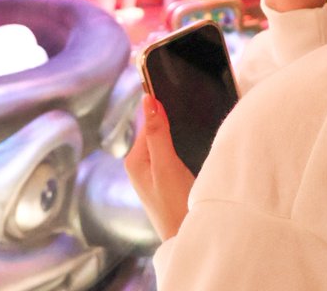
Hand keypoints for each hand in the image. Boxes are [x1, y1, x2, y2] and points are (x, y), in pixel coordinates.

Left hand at [124, 95, 194, 240]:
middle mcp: (140, 165)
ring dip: (176, 132)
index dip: (162, 104)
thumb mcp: (166, 166)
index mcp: (135, 160)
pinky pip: (171, 153)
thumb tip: (148, 100)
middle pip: (156, 129)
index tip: (174, 86)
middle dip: (170, 118)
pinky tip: (191, 145)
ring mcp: (153, 174)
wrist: (188, 240)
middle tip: (187, 102)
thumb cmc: (175, 207)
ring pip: (165, 141)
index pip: (148, 120)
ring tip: (189, 123)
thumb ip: (158, 133)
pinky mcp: (166, 180)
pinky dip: (181, 145)